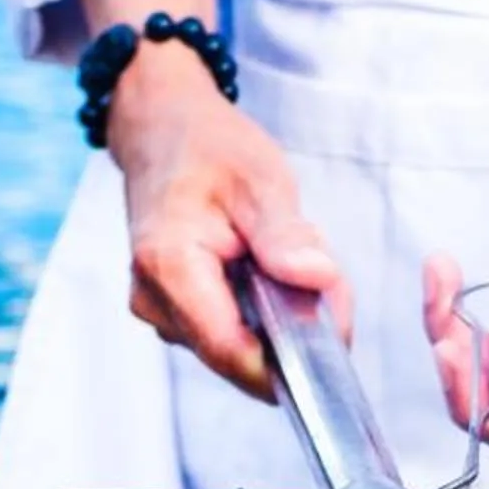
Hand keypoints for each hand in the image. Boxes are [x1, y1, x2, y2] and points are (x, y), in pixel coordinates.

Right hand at [110, 53, 348, 400]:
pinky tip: (263, 274)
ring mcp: (158, 311)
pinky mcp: (170, 314)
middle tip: (323, 278)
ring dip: (276, 322)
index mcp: (169, 264)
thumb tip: (316, 278)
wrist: (162, 132)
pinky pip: (226, 336)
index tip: (335, 331)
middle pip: (238, 355)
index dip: (290, 356)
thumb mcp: (261, 179)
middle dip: (291, 332)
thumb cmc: (208, 149)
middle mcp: (153, 299)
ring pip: (236, 350)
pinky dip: (258, 315)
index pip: (231, 350)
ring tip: (285, 261)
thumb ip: (286, 236)